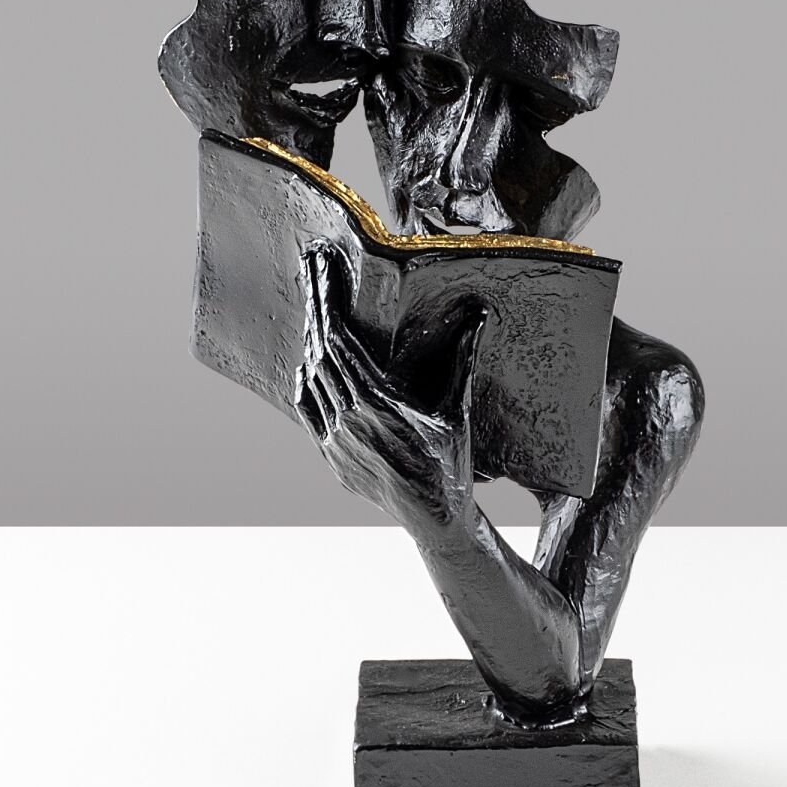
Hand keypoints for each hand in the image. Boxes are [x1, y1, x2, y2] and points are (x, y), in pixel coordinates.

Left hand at [294, 244, 485, 541]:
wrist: (436, 519)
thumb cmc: (453, 464)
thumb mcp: (459, 409)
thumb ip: (463, 359)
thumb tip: (479, 313)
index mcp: (377, 406)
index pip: (339, 341)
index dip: (326, 300)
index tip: (321, 267)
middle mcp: (348, 423)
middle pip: (319, 351)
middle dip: (314, 306)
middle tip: (311, 267)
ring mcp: (334, 443)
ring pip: (310, 379)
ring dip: (311, 339)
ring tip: (316, 307)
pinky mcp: (331, 458)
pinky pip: (308, 409)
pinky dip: (307, 379)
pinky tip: (311, 361)